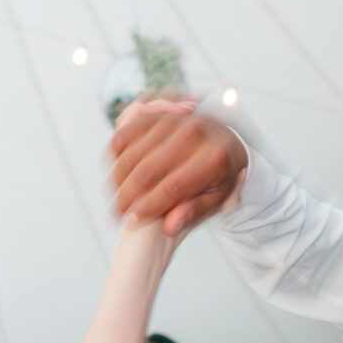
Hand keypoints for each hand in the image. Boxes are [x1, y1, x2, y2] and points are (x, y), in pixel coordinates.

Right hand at [112, 99, 247, 232]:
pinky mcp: (156, 114)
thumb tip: (169, 228)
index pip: (171, 188)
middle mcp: (193, 134)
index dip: (148, 207)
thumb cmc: (221, 176)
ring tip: (117, 197)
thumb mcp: (217, 199)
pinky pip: (124, 134)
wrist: (227, 139)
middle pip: (147, 171)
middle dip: (128, 197)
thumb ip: (193, 212)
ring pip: (132, 154)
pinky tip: (119, 172)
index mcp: (213, 159)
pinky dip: (116, 154)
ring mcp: (172, 120)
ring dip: (118, 179)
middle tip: (118, 214)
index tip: (133, 222)